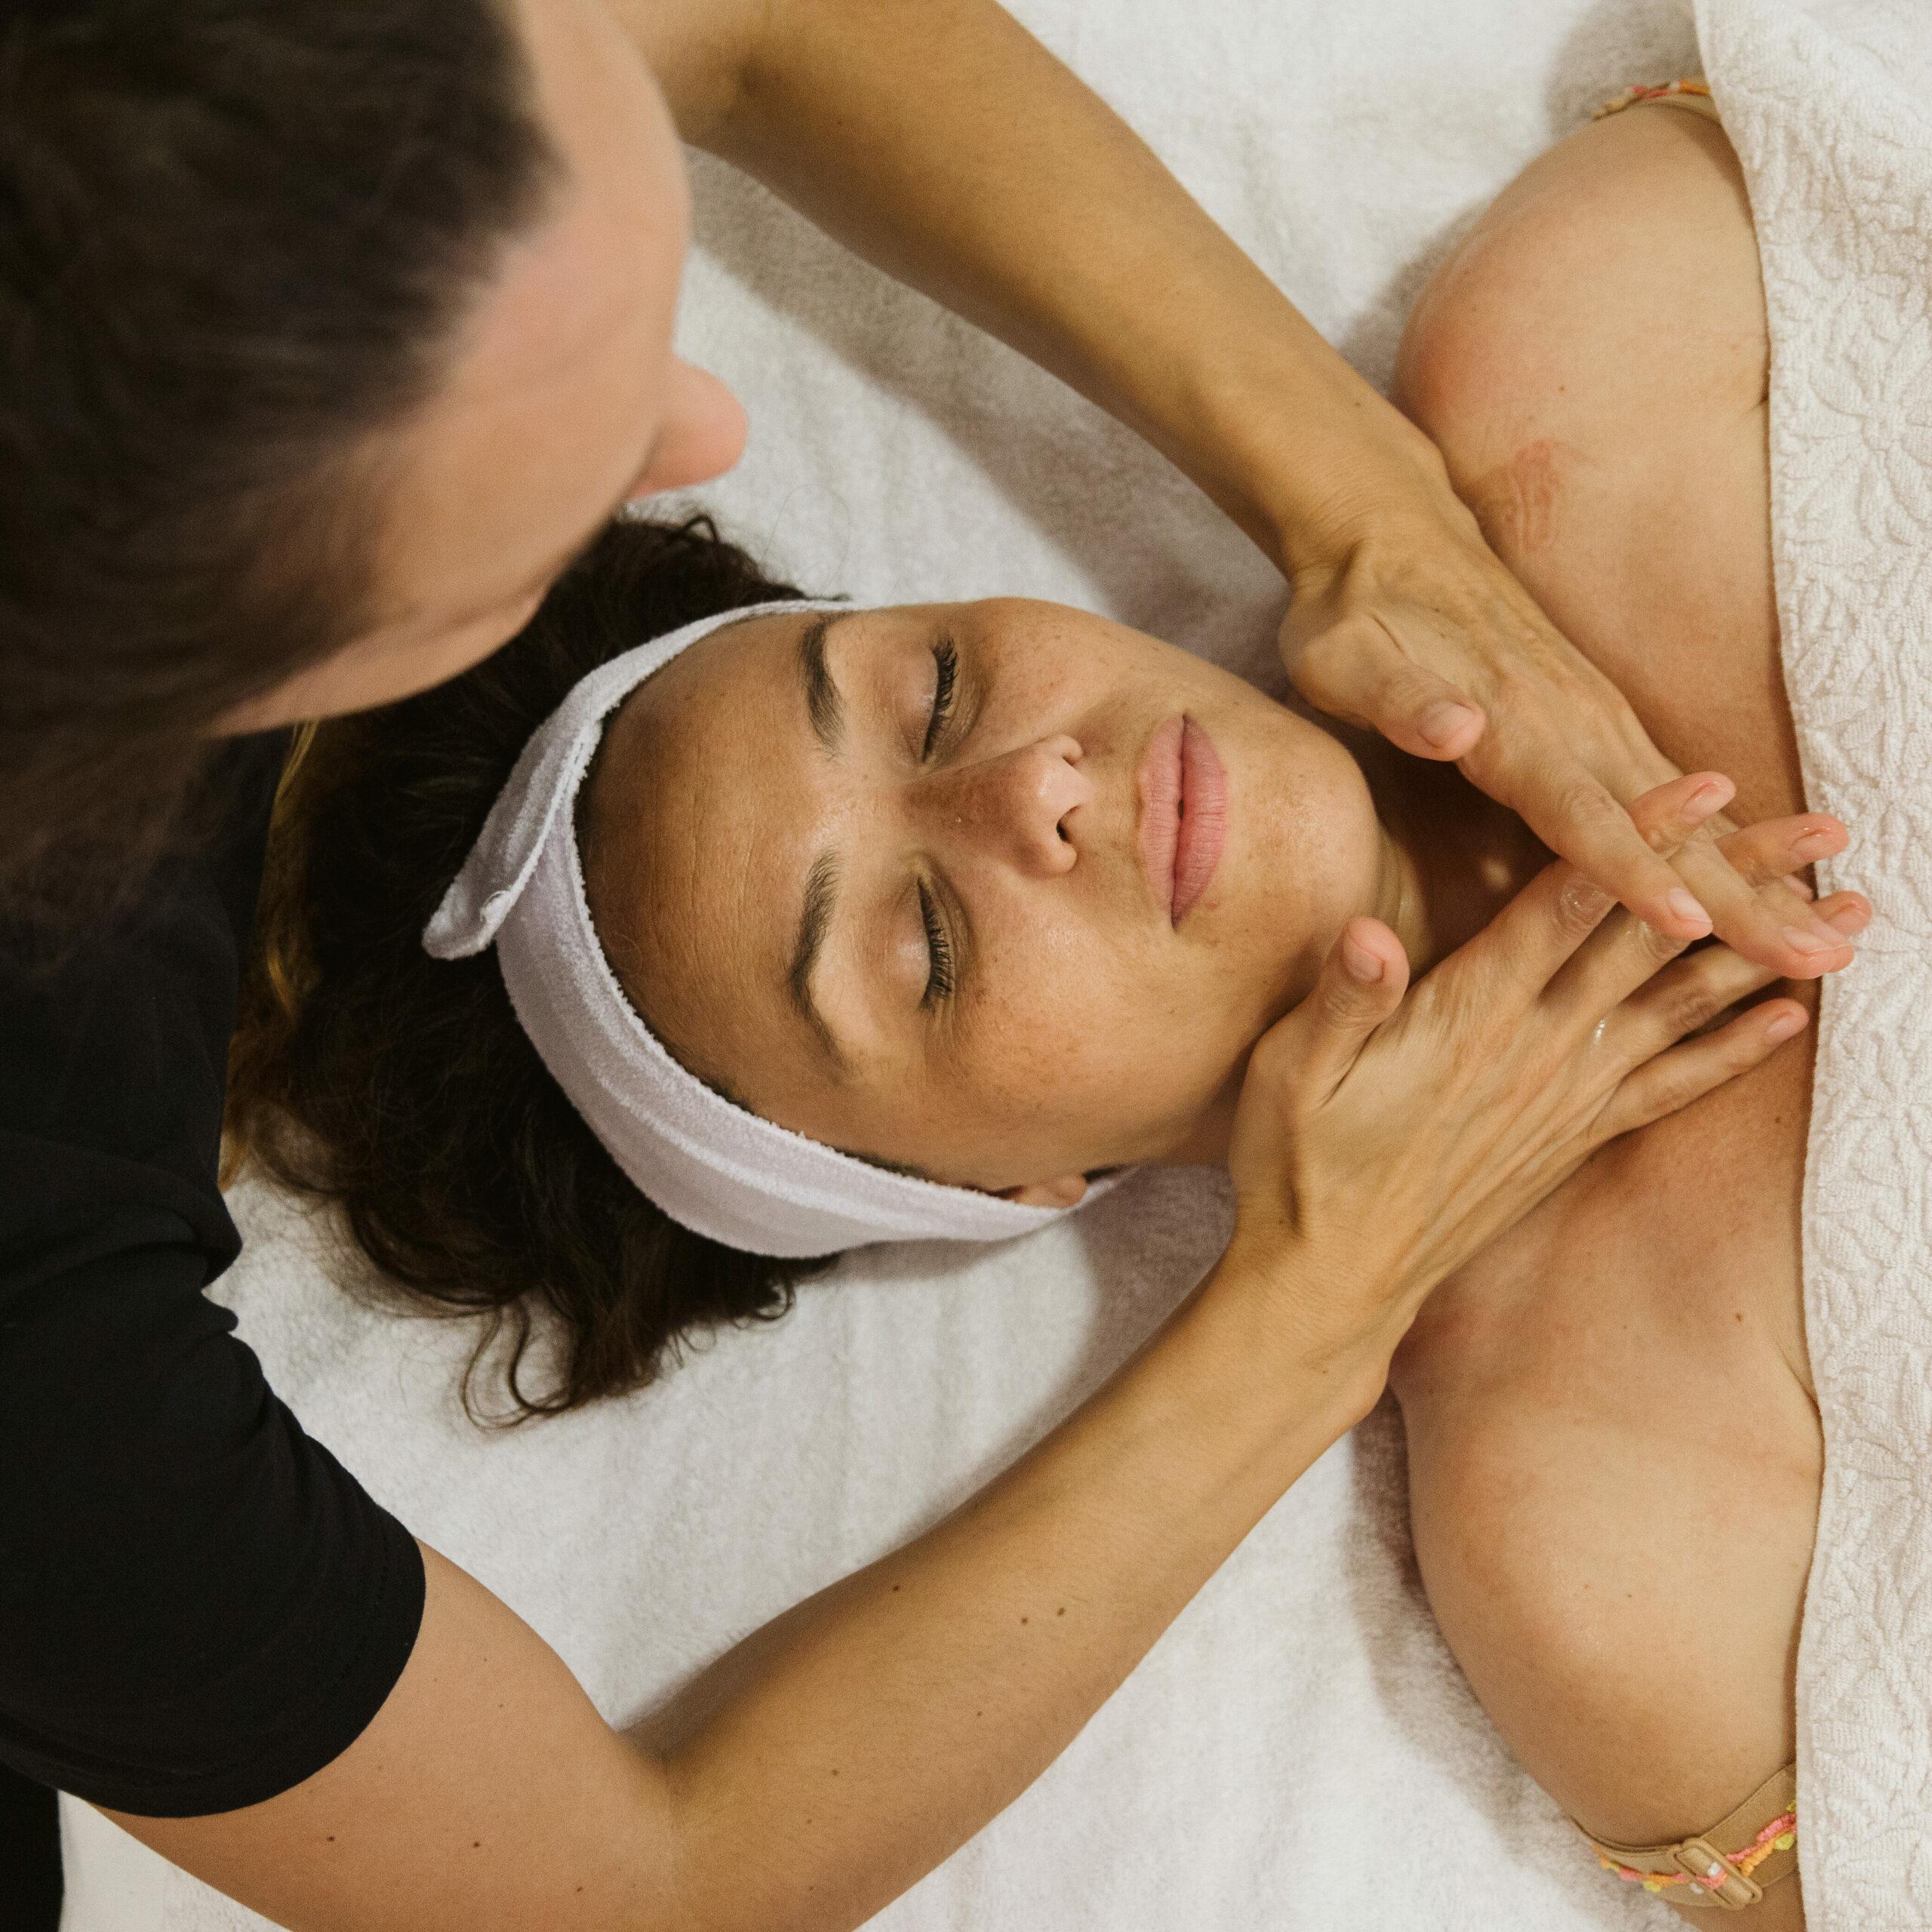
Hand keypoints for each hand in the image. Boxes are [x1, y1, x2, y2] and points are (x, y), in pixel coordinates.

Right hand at [1222, 774, 1863, 1380]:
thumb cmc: (1298, 1167)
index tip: (1707, 783)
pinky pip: (1671, 1089)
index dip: (1637, 839)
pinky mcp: (1572, 1139)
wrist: (1332, 1284)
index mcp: (1468, 1016)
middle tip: (1822, 825)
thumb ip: (1342, 1002)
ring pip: (1683, 1007)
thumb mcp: (1291, 1074)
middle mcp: (1537, 1050)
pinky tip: (1788, 1021)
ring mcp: (1564, 1098)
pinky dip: (1734, 1053)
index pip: (1567, 905)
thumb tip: (1369, 931)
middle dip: (1740, 876)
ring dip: (1767, 954)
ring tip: (1849, 914)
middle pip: (1653, 941)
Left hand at [1276, 502, 1847, 979]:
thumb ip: (1402, 701)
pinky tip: (1772, 889)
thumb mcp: (1348, 658)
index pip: (1580, 813)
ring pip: (1692, 817)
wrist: (1390, 538)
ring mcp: (1597, 722)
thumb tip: (1458, 727)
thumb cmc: (1356, 615)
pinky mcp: (1601, 724)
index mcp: (1511, 725)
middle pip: (1669, 828)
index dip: (1632, 871)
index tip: (1691, 924)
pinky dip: (1734, 845)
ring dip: (1760, 880)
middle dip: (1743, 896)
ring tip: (1830, 941)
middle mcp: (1574, 725)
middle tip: (1823, 955)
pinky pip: (1680, 800)